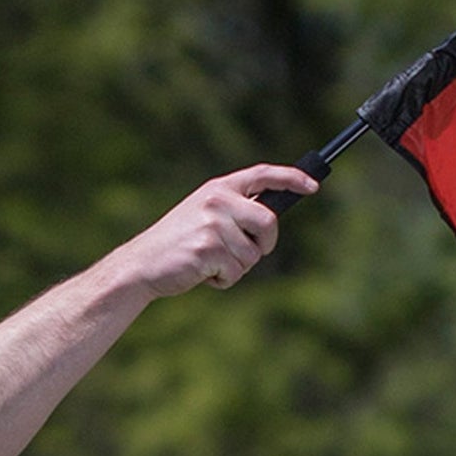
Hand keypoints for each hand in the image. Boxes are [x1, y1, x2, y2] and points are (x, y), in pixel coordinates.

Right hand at [113, 164, 319, 298]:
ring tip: (209, 264)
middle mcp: (217, 201)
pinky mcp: (209, 250)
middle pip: (269, 223)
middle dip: (265, 244)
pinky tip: (201, 274)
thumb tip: (271, 221)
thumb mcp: (203, 215)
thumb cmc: (177, 244)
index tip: (313, 186)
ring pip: (252, 255)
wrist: (142, 264)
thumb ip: (234, 211)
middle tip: (247, 254)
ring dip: (236, 268)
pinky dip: (223, 280)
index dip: (292, 178)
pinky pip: (236, 272)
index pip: (263, 174)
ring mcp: (213, 225)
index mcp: (218, 188)